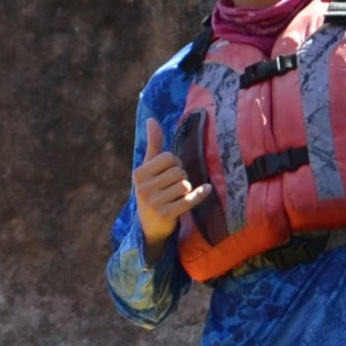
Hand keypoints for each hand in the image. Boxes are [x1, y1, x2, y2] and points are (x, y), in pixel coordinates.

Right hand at [134, 117, 212, 247]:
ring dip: (187, 189)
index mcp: (139, 173)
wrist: (149, 226)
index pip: (169, 158)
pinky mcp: (165, 215)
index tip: (171, 172)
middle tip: (175, 186)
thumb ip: (153, 144)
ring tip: (178, 195)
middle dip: (181, 177)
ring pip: (184, 185)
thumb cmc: (151, 191)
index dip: (175, 163)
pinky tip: (206, 190)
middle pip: (178, 171)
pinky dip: (200, 194)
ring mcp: (153, 203)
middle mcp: (143, 188)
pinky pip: (190, 200)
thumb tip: (151, 119)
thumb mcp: (148, 169)